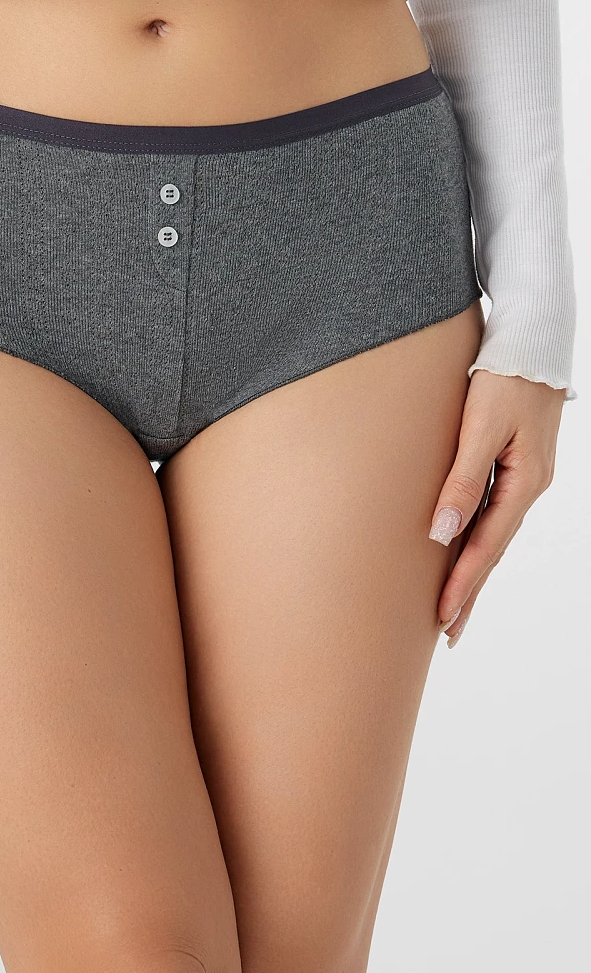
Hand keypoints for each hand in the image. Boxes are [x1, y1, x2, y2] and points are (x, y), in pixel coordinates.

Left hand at [428, 370, 566, 647]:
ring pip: (493, 532)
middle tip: (448, 632)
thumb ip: (461, 479)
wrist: (531, 340)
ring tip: (453, 603)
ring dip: (473, 568)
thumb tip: (441, 533)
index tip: (443, 618)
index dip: (464, 583)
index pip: (488, 546)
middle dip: (470, 589)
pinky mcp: (513, 461)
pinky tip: (463, 548)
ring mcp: (523, 475)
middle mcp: (528, 484)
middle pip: (493, 548)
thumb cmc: (503, 377)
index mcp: (525, 482)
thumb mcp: (480, 427)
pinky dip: (477, 537)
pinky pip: (493, 510)